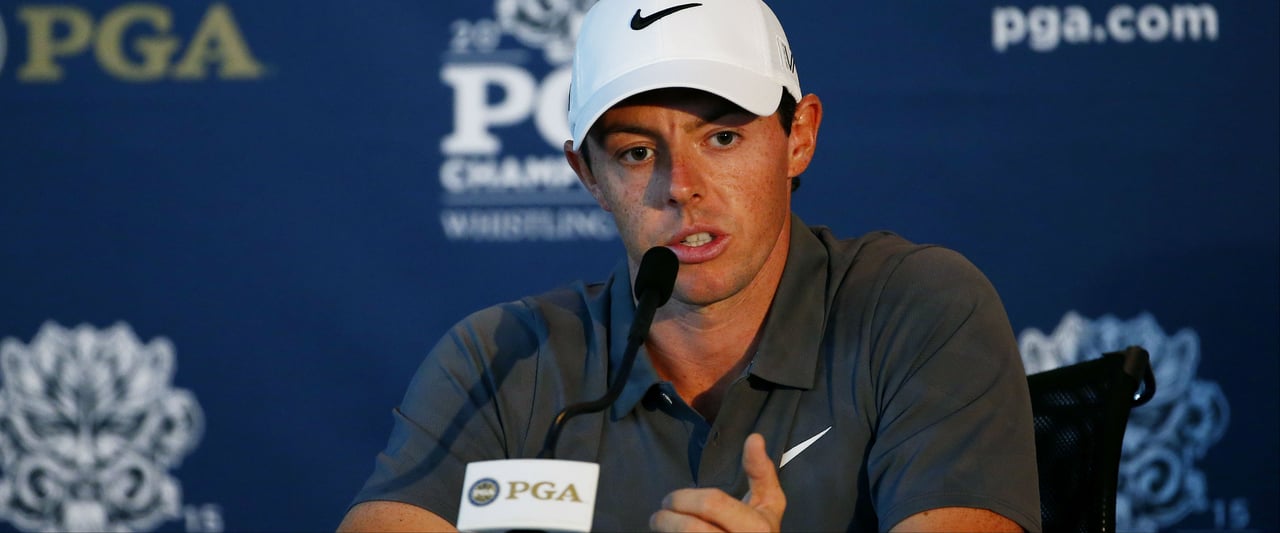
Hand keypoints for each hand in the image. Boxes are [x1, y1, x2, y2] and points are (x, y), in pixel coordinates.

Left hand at [649, 433, 785, 531]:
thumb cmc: (760, 531)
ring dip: (665, 530)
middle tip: (660, 512)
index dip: (684, 498)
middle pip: (691, 528)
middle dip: (667, 518)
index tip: (670, 499)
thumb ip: (761, 472)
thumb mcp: (769, 503)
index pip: (712, 504)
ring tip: (660, 525)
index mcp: (756, 527)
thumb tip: (754, 438)